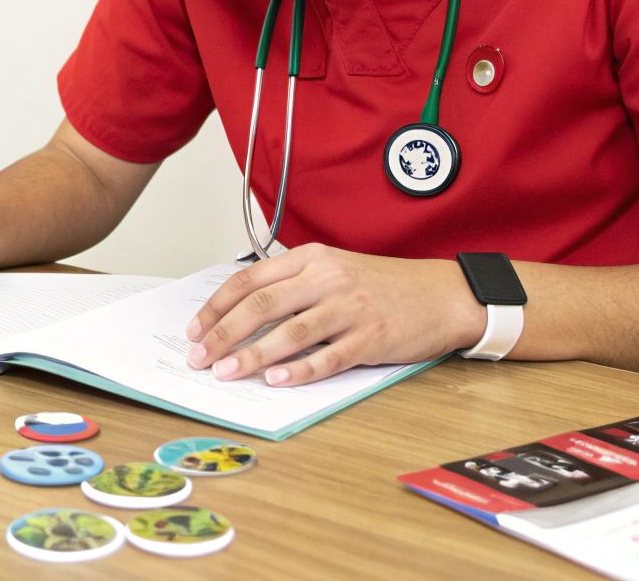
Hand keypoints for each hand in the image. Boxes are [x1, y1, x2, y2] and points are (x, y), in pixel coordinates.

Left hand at [184, 245, 484, 385]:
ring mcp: (350, 307)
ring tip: (227, 373)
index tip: (195, 329)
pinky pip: (329, 356)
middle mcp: (327, 278)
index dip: (217, 306)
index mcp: (311, 258)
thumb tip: (240, 316)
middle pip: (262, 305)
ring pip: (290, 332)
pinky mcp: (371, 336)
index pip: (250, 280)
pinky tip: (277, 380)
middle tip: (200, 357)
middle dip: (223, 333)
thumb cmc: (383, 286)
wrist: (442, 294)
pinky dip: (300, 370)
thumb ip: (292, 285)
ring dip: (253, 355)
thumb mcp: (334, 270)